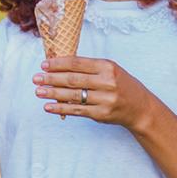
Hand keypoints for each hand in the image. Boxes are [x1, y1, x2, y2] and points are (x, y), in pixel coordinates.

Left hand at [33, 57, 153, 130]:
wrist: (140, 107)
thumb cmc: (121, 85)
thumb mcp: (110, 70)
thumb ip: (89, 68)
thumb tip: (60, 67)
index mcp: (107, 66)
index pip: (77, 63)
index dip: (58, 64)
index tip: (44, 65)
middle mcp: (107, 82)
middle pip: (73, 79)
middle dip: (51, 78)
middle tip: (36, 78)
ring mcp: (104, 99)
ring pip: (72, 96)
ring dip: (53, 93)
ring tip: (39, 91)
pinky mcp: (101, 114)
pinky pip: (76, 110)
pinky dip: (60, 109)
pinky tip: (48, 106)